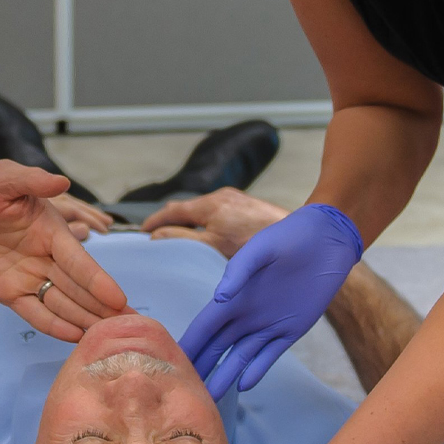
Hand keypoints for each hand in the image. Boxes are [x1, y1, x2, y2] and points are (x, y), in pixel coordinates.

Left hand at [0, 160, 128, 340]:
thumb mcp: (5, 178)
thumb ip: (32, 181)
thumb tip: (61, 181)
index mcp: (52, 232)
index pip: (79, 261)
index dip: (98, 281)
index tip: (119, 299)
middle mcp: (47, 257)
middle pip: (78, 288)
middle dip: (101, 307)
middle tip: (128, 327)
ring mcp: (29, 277)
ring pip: (61, 303)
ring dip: (83, 320)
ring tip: (104, 339)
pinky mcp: (10, 291)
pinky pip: (34, 312)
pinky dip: (53, 325)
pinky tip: (73, 337)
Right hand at [141, 188, 288, 257]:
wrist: (301, 239)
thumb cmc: (257, 245)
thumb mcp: (213, 247)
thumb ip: (182, 239)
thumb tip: (156, 236)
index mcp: (210, 205)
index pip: (172, 210)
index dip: (154, 221)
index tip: (142, 233)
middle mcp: (222, 196)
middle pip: (187, 207)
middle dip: (170, 220)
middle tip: (156, 237)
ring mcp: (236, 199)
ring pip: (203, 210)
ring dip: (190, 222)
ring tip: (182, 239)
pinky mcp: (248, 206)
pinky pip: (218, 212)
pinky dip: (206, 222)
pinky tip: (210, 238)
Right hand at [177, 203, 363, 397]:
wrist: (326, 240)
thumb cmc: (289, 237)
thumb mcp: (261, 249)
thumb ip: (240, 270)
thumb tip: (219, 297)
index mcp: (233, 296)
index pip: (203, 327)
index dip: (188, 344)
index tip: (169, 364)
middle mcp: (245, 314)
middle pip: (217, 347)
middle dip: (201, 368)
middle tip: (183, 393)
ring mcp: (267, 325)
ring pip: (240, 357)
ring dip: (225, 376)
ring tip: (210, 398)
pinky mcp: (290, 331)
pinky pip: (269, 356)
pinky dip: (256, 371)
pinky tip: (243, 386)